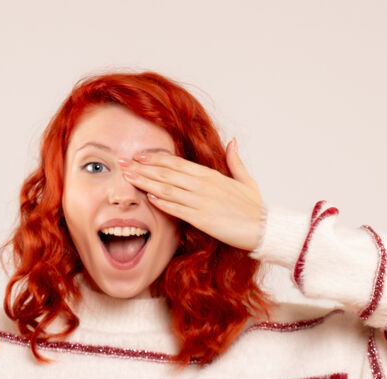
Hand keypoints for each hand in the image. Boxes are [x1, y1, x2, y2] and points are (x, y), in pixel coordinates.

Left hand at [118, 138, 264, 251]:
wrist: (264, 228)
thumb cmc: (255, 208)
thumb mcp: (246, 180)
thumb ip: (235, 161)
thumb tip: (232, 142)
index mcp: (211, 175)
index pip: (177, 163)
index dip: (156, 158)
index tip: (139, 156)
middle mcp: (204, 185)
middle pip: (167, 173)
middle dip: (143, 168)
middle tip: (122, 164)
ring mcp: (202, 201)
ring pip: (168, 189)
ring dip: (146, 182)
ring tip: (128, 178)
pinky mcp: (202, 219)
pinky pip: (177, 209)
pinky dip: (162, 202)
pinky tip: (148, 197)